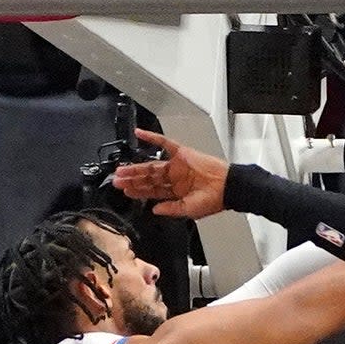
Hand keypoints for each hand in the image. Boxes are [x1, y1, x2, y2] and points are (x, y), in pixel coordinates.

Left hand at [111, 129, 229, 218]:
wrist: (227, 187)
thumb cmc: (214, 200)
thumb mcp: (189, 210)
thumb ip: (170, 209)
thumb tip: (154, 209)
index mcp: (176, 192)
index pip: (152, 191)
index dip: (138, 191)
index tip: (125, 191)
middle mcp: (174, 178)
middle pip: (148, 178)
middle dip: (132, 180)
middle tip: (117, 180)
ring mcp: (177, 165)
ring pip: (151, 165)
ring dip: (136, 167)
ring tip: (121, 170)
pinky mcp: (182, 153)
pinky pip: (164, 142)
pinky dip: (151, 137)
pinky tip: (139, 134)